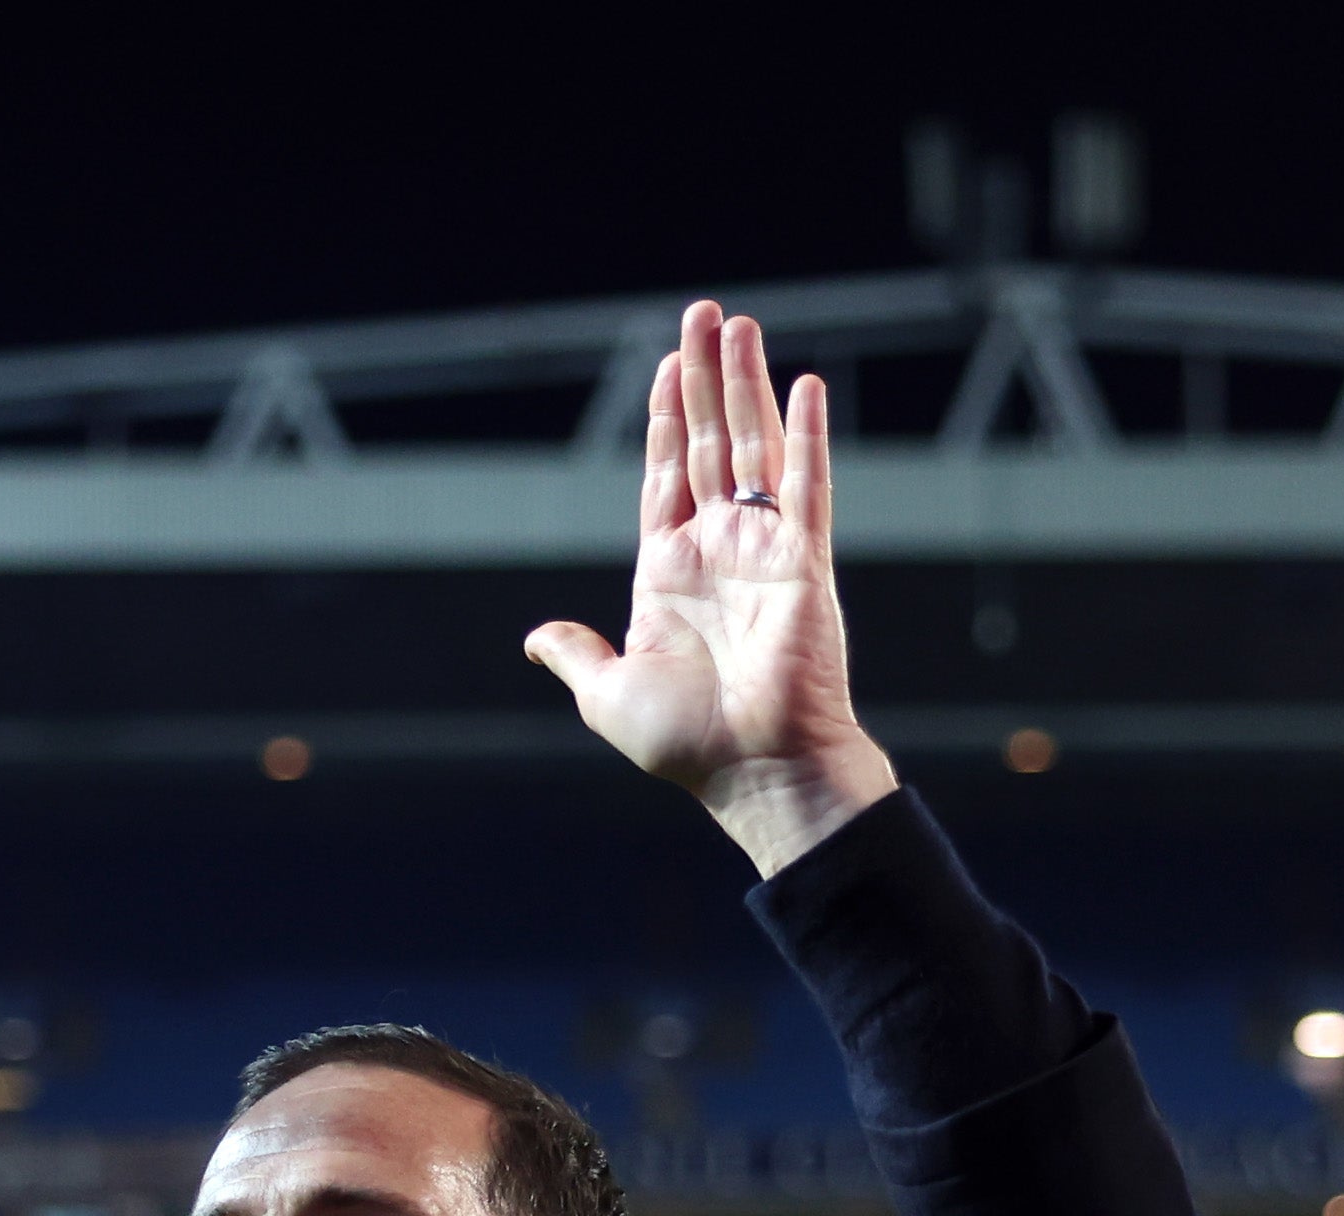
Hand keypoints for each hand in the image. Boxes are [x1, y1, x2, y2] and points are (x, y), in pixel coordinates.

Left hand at [526, 302, 897, 877]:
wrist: (756, 772)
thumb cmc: (689, 746)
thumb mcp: (609, 696)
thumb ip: (577, 654)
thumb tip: (537, 639)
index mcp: (669, 574)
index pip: (665, 477)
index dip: (663, 419)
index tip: (666, 364)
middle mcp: (718, 551)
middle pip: (707, 444)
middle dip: (703, 380)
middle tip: (704, 316)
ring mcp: (763, 550)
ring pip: (751, 448)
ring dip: (746, 386)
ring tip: (739, 326)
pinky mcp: (804, 561)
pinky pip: (805, 486)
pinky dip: (805, 435)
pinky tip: (803, 385)